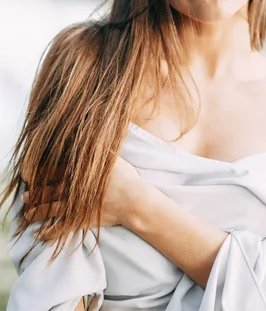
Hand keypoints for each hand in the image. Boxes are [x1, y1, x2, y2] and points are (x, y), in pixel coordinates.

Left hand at [22, 156, 145, 237]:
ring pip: (50, 209)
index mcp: (78, 174)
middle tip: (25, 196)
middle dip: (35, 194)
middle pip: (48, 191)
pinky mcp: (80, 221)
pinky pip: (61, 229)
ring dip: (37, 212)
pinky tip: (41, 235)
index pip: (53, 172)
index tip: (32, 176)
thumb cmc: (125, 177)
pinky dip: (50, 233)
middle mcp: (72, 190)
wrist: (133, 200)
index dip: (41, 174)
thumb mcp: (113, 157)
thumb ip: (99, 148)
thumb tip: (91, 136)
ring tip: (27, 214)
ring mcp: (75, 207)